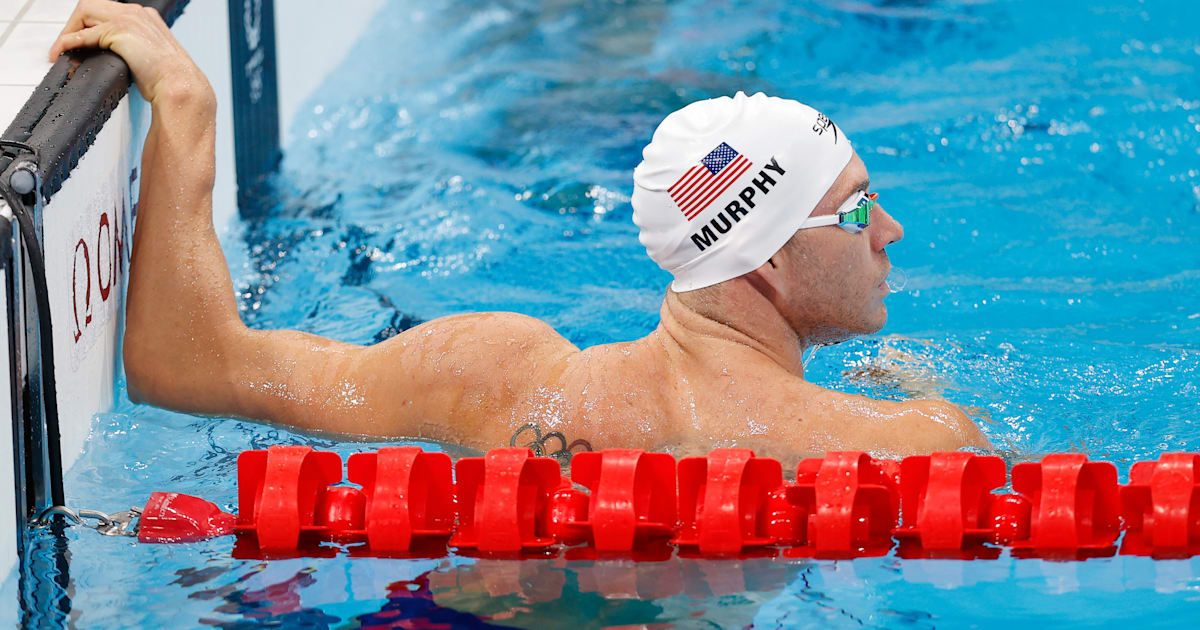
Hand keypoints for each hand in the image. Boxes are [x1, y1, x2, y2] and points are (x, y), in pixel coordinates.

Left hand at [48, 0, 206, 103]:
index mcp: (147, 16)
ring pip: (84, 13)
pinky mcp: (118, 31)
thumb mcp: (151, 56)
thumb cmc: (170, 79)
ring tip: (61, 49)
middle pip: (92, 7)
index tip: (82, 41)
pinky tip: (61, 51)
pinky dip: (67, 42)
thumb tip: (118, 56)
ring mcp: (128, 18)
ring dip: (68, 31)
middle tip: (66, 45)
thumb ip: (135, 48)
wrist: (180, 85)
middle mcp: (137, 12)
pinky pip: (83, 34)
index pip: (108, 10)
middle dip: (75, 24)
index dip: (90, 24)